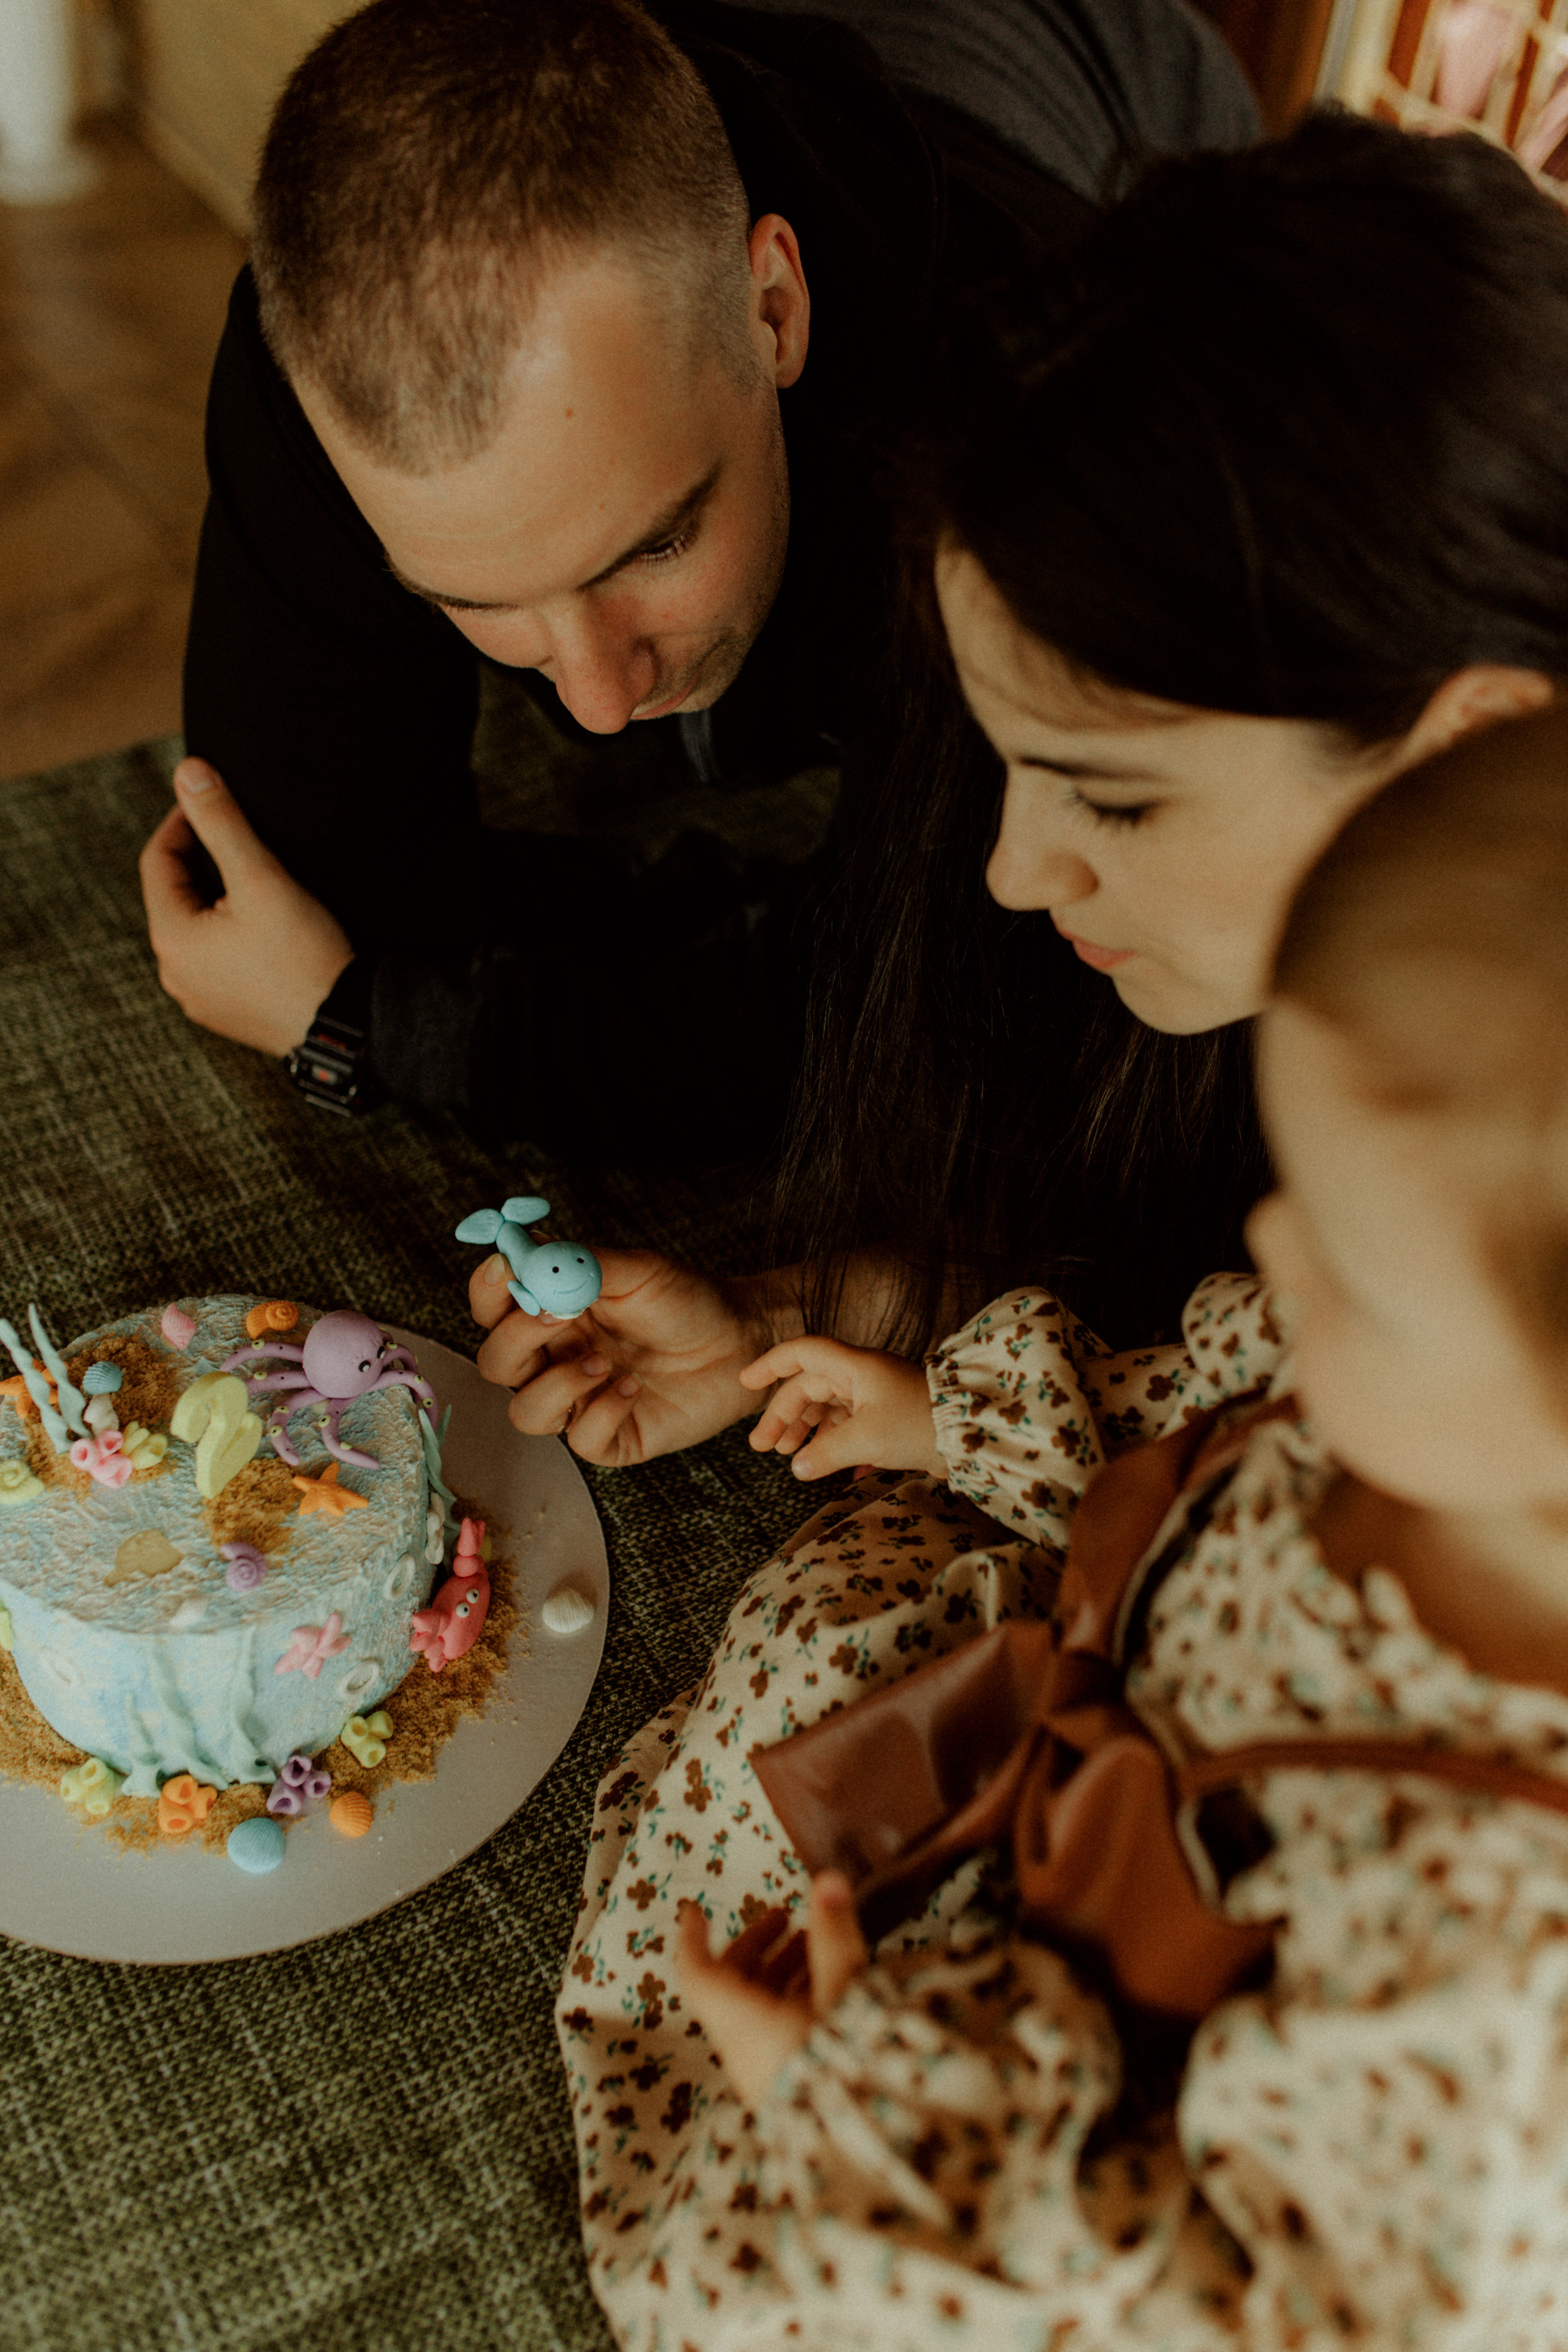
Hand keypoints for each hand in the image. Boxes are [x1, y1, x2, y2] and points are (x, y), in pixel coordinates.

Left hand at [139, 758, 352, 1053]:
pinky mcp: (228, 1015)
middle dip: (202, 862)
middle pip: (176, 897)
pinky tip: (267, 929)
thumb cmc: (305, 954)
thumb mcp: (261, 878)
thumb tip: (188, 772)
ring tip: (258, 882)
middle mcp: (174, 974)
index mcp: (171, 938)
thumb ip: (222, 822)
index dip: (182, 822)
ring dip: (218, 900)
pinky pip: (218, 962)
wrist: (347, 1028)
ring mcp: (200, 1000)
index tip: (213, 801)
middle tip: (241, 838)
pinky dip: (233, 937)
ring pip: (198, 931)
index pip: (157, 861)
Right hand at [470, 1247, 776, 1464]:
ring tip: (603, 1362)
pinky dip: (603, 1414)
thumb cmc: (687, 1300)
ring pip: (526, 1412)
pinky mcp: (612, 1438)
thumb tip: (529, 1249)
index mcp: (554, 1314)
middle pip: (496, 1363)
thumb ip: (582, 1262)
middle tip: (558, 1315)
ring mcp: (582, 1402)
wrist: (742, 1339)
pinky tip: (634, 1388)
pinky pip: (581, 1442)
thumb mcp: (637, 1270)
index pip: (492, 1308)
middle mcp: (558, 1359)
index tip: (507, 1269)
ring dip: (556, 1386)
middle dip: (517, 1339)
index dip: (488, 1292)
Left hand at [676, 1872, 867, 2109]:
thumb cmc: (847, 2067)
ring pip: (757, 2010)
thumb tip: (826, 1880)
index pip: (698, 1974)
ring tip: (817, 1946)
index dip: (693, 1938)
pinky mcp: (785, 2089)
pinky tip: (827, 1988)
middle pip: (731, 1987)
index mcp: (744, 2022)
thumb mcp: (845, 1992)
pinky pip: (775, 2033)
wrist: (864, 2150)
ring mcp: (762, 2072)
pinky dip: (791, 2000)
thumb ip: (834, 1936)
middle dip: (757, 1946)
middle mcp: (743, 2049)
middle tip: (785, 1917)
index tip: (695, 1909)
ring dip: (781, 1972)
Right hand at [740, 1335, 944, 1481]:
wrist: (972, 1435)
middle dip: (784, 1416)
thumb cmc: (919, 1425)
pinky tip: (828, 1469)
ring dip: (809, 1432)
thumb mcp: (866, 1439)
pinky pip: (854, 1428)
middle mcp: (865, 1376)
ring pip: (831, 1409)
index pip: (803, 1353)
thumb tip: (797, 1468)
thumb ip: (826, 1453)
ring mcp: (879, 1397)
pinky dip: (838, 1446)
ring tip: (791, 1458)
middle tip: (764, 1447)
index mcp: (855, 1367)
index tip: (745, 1383)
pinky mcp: (892, 1420)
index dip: (771, 1364)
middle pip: (811, 1387)